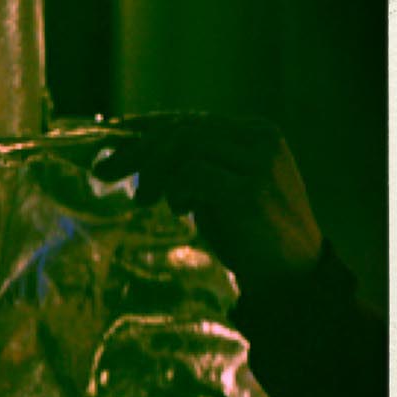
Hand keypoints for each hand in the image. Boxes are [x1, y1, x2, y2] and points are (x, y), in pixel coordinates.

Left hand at [97, 113, 324, 292]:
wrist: (292, 275)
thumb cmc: (250, 235)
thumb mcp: (218, 191)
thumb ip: (192, 168)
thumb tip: (135, 155)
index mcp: (254, 133)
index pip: (190, 121)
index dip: (145, 129)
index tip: (110, 140)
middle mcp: (259, 139)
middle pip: (182, 130)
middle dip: (136, 151)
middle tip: (105, 173)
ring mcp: (259, 162)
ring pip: (185, 146)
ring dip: (154, 173)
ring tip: (144, 201)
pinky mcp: (252, 189)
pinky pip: (193, 174)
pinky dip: (176, 190)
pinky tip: (180, 211)